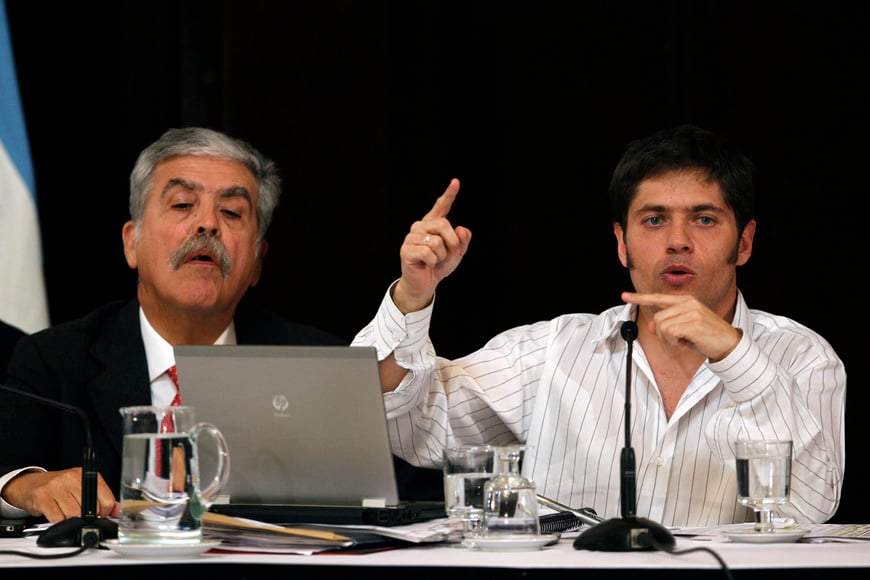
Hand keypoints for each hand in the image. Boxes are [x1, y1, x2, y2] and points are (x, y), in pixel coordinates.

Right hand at [1, 468, 119, 521]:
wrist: (31, 484)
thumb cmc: (60, 488)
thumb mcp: (83, 488)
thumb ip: (102, 499)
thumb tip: (118, 512)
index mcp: (87, 475)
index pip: (106, 500)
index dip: (104, 513)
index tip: (99, 515)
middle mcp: (73, 478)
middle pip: (89, 510)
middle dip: (85, 517)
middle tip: (78, 514)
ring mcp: (57, 486)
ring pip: (73, 515)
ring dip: (70, 520)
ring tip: (65, 512)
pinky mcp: (43, 496)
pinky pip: (57, 519)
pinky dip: (58, 522)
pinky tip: (55, 514)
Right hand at [393, 178, 470, 312]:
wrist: (425, 283)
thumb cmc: (439, 265)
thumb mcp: (456, 253)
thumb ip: (462, 240)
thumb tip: (460, 229)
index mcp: (433, 224)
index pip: (441, 206)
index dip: (449, 194)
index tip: (456, 182)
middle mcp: (421, 226)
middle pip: (444, 225)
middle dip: (452, 243)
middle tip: (446, 255)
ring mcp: (411, 237)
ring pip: (436, 242)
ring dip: (441, 256)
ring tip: (434, 260)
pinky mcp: (406, 249)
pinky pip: (427, 253)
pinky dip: (432, 262)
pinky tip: (426, 264)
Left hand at [621, 291, 741, 361]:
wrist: (729, 344)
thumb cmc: (706, 337)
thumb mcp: (684, 330)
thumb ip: (667, 325)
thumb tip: (651, 326)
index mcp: (685, 301)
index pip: (658, 298)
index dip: (640, 298)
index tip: (625, 296)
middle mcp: (687, 303)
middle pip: (658, 318)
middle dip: (664, 334)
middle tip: (679, 340)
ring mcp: (691, 311)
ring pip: (662, 326)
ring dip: (670, 339)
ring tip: (685, 340)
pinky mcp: (693, 322)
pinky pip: (670, 333)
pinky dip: (675, 342)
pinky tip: (687, 342)